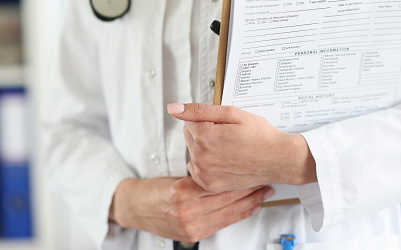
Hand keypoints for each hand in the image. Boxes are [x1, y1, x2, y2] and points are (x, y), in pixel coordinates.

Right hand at [109, 176, 273, 242]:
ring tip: (264, 194)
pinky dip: (238, 216)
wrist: (135, 208)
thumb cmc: (153, 189)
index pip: (219, 184)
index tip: (253, 169)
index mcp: (182, 192)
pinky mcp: (193, 235)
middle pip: (227, 199)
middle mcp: (187, 212)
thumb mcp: (174, 175)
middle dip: (250, 190)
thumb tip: (224, 166)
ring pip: (228, 213)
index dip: (239, 177)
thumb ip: (198, 175)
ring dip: (250, 204)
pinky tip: (250, 209)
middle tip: (265, 180)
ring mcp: (191, 226)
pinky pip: (222, 224)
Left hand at [168, 103, 316, 191]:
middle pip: (189, 136)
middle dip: (203, 133)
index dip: (207, 120)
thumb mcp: (232, 114)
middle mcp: (201, 156)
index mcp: (204, 136)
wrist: (278, 159)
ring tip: (227, 149)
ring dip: (204, 148)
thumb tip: (172, 109)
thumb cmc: (259, 134)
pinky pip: (197, 170)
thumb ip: (199, 110)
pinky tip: (223, 161)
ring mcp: (205, 173)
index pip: (188, 121)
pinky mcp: (210, 184)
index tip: (224, 125)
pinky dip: (206, 165)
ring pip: (193, 152)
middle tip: (227, 136)